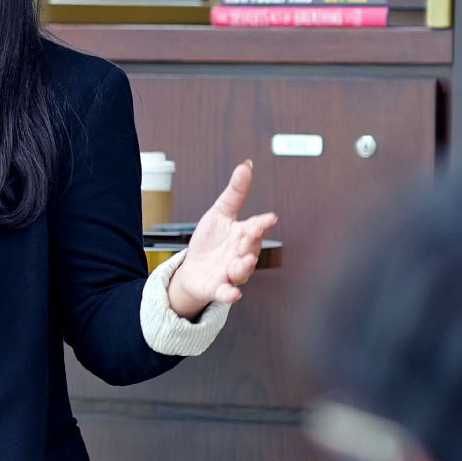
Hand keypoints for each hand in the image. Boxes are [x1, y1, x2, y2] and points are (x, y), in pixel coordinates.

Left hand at [166, 159, 277, 317]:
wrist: (192, 269)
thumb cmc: (210, 242)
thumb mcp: (219, 213)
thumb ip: (235, 193)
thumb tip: (246, 166)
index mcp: (242, 235)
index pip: (255, 227)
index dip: (261, 223)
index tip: (269, 218)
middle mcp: (240, 255)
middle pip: (250, 249)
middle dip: (251, 243)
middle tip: (250, 234)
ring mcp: (230, 273)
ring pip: (241, 272)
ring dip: (243, 267)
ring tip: (242, 262)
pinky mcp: (217, 288)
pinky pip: (226, 293)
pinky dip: (230, 294)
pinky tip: (233, 294)